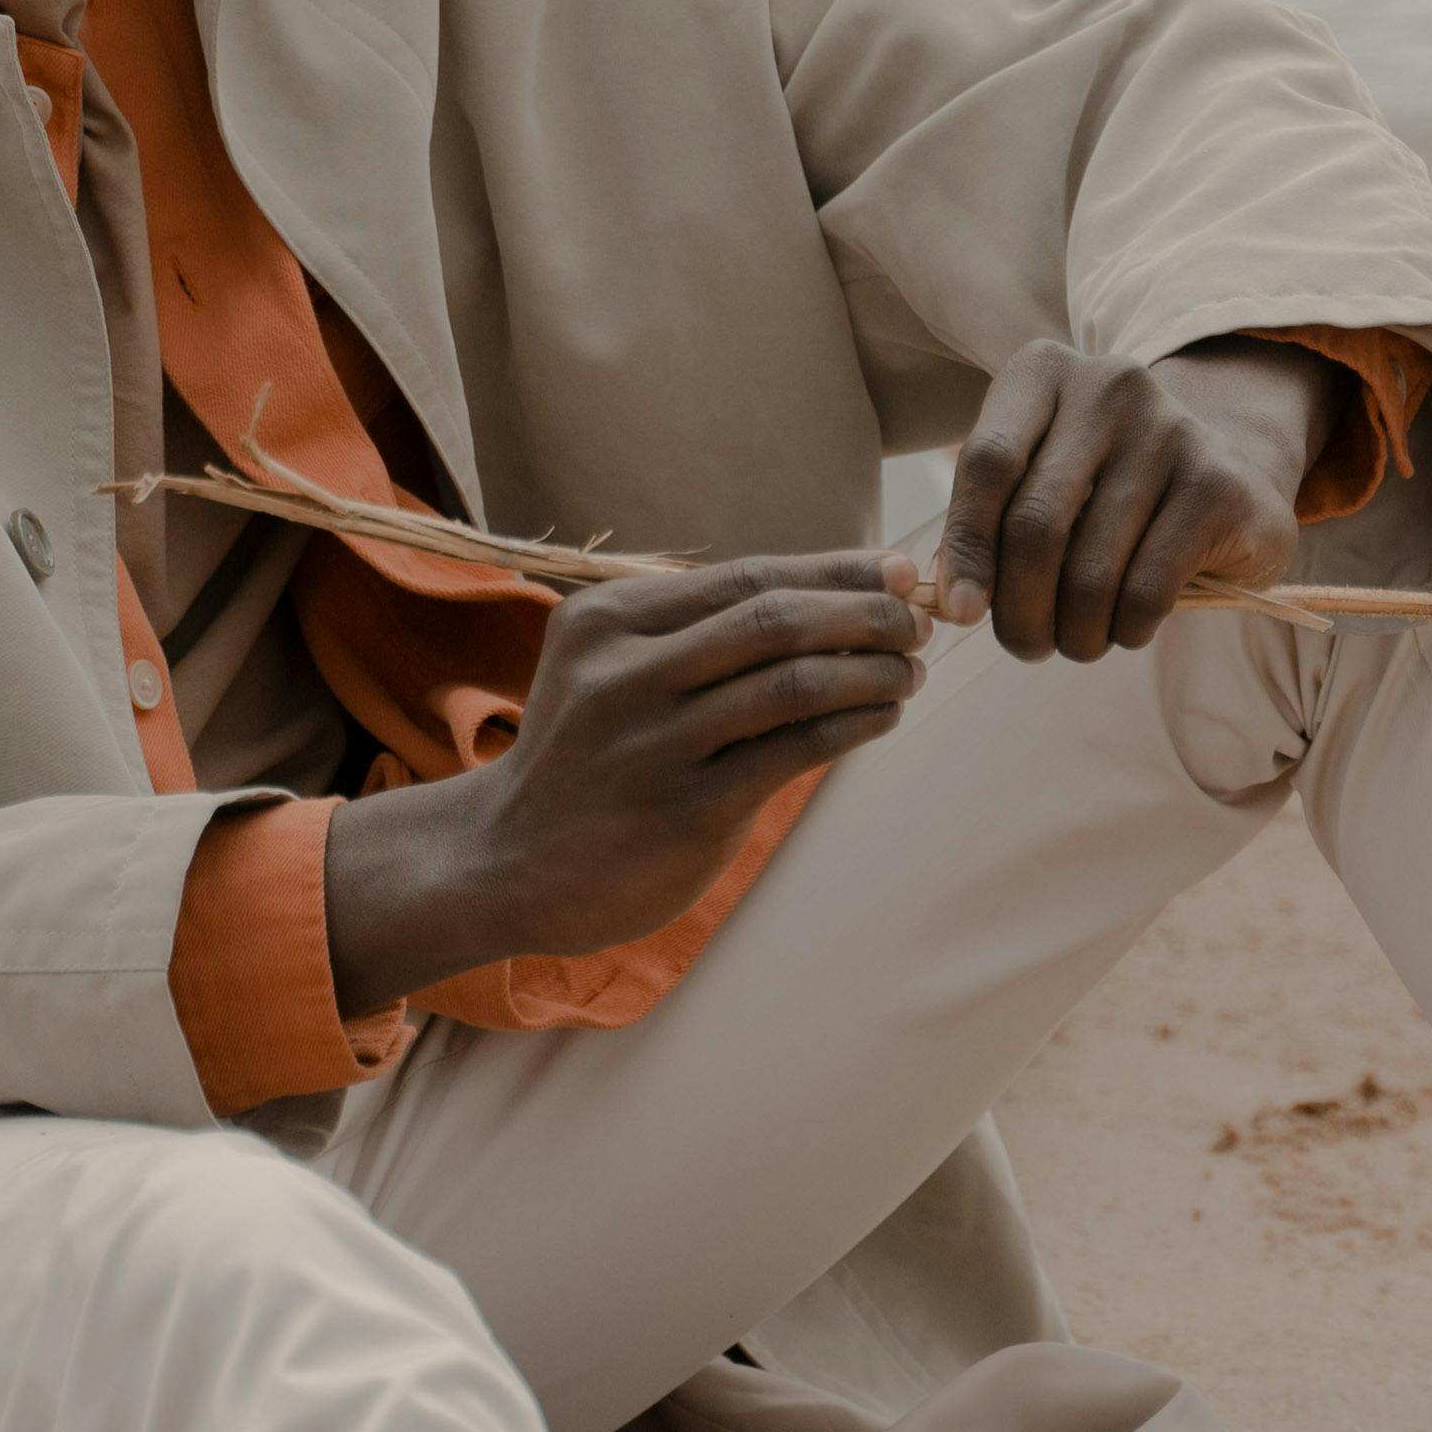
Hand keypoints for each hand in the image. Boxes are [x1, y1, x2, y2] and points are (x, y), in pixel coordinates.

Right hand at [322, 552, 926, 1010]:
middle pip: (775, 618)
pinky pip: (792, 752)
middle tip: (921, 619)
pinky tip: (882, 719)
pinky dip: (853, 726)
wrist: (510, 861)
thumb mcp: (610, 669)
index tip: (899, 569)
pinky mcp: (683, 810)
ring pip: (792, 682)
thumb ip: (695, 631)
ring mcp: (651, 743)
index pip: (747, 577)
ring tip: (910, 670)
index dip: (835, 569)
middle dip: (865, 612)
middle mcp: (622, 672)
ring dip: (871, 670)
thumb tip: (834, 590)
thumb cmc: (588, 756)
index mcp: (606, 619)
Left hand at [910, 336, 1327, 663]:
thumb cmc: (1106, 484)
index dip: (966, 547)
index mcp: (1044, 372)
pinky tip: (1126, 626)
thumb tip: (952, 601)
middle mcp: (1109, 386)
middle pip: (1034, 523)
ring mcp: (1171, 430)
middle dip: (1019, 608)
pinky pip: (1146, 590)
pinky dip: (1125, 629)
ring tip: (1077, 641)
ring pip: (1090, 571)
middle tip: (1024, 645)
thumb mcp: (1038, 478)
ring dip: (1074, 631)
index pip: (987, 462)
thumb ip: (988, 523)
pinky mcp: (1218, 485)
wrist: (1230, 465)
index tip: (960, 611)